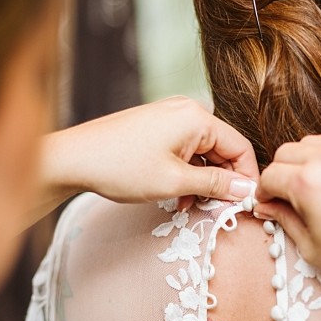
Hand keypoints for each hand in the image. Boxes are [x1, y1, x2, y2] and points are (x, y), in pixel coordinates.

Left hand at [37, 97, 259, 223]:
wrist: (72, 159)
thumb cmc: (121, 167)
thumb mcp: (174, 182)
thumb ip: (215, 184)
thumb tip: (246, 189)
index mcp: (197, 118)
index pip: (240, 147)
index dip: (247, 177)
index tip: (247, 203)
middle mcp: (187, 110)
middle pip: (223, 148)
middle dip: (222, 180)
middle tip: (217, 210)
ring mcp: (170, 116)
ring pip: (203, 151)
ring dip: (202, 180)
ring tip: (191, 206)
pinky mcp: (157, 125)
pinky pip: (185, 148)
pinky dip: (186, 171)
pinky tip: (177, 194)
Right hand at [255, 135, 320, 299]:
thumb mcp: (313, 248)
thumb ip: (284, 220)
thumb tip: (268, 206)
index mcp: (307, 182)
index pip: (269, 176)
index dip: (264, 194)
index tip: (269, 204)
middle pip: (287, 153)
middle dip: (281, 174)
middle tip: (288, 198)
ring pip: (313, 143)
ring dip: (305, 162)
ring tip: (315, 190)